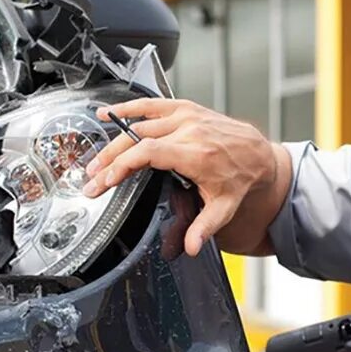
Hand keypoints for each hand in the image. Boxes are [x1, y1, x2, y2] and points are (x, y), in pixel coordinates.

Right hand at [83, 98, 288, 255]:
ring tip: (95, 158)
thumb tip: (191, 247)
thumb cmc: (241, 178)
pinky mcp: (186, 108)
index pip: (148, 154)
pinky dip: (129, 107)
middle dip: (110, 159)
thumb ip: (205, 227)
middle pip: (137, 139)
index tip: (105, 181)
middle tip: (91, 177)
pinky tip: (109, 113)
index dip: (122, 166)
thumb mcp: (224, 207)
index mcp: (196, 153)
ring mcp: (187, 116)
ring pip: (140, 123)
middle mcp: (189, 130)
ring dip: (113, 140)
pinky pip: (152, 104)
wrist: (259, 155)